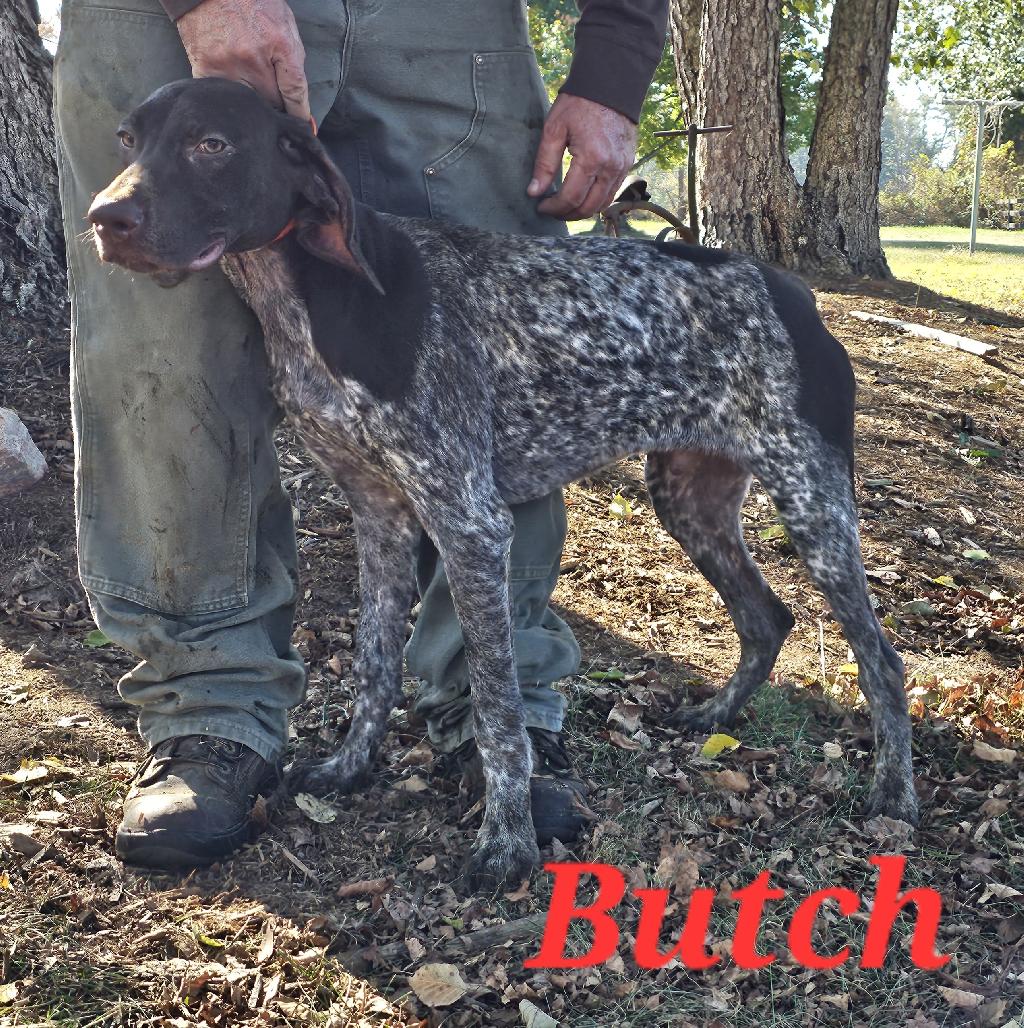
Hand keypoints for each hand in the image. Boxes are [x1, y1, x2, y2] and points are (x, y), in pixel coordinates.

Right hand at [176, 0, 309, 119]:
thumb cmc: (251, 3)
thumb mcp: (284, 24)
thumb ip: (293, 60)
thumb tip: (299, 100)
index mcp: (278, 45)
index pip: (294, 91)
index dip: (299, 113)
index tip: (303, 128)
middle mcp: (252, 59)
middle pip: (271, 103)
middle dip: (275, 105)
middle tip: (272, 99)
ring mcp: (226, 66)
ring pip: (248, 104)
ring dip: (252, 102)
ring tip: (249, 86)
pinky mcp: (205, 68)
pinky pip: (223, 96)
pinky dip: (230, 96)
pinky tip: (231, 82)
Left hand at [528, 93, 637, 220]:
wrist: (611, 84)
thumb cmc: (579, 103)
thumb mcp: (554, 129)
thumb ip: (544, 164)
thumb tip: (534, 192)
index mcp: (592, 159)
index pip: (571, 198)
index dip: (553, 208)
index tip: (540, 206)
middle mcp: (611, 168)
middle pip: (588, 207)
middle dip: (567, 214)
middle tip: (551, 210)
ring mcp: (622, 167)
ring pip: (602, 205)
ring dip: (582, 211)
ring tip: (565, 206)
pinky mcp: (627, 164)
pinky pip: (612, 193)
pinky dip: (596, 201)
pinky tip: (582, 196)